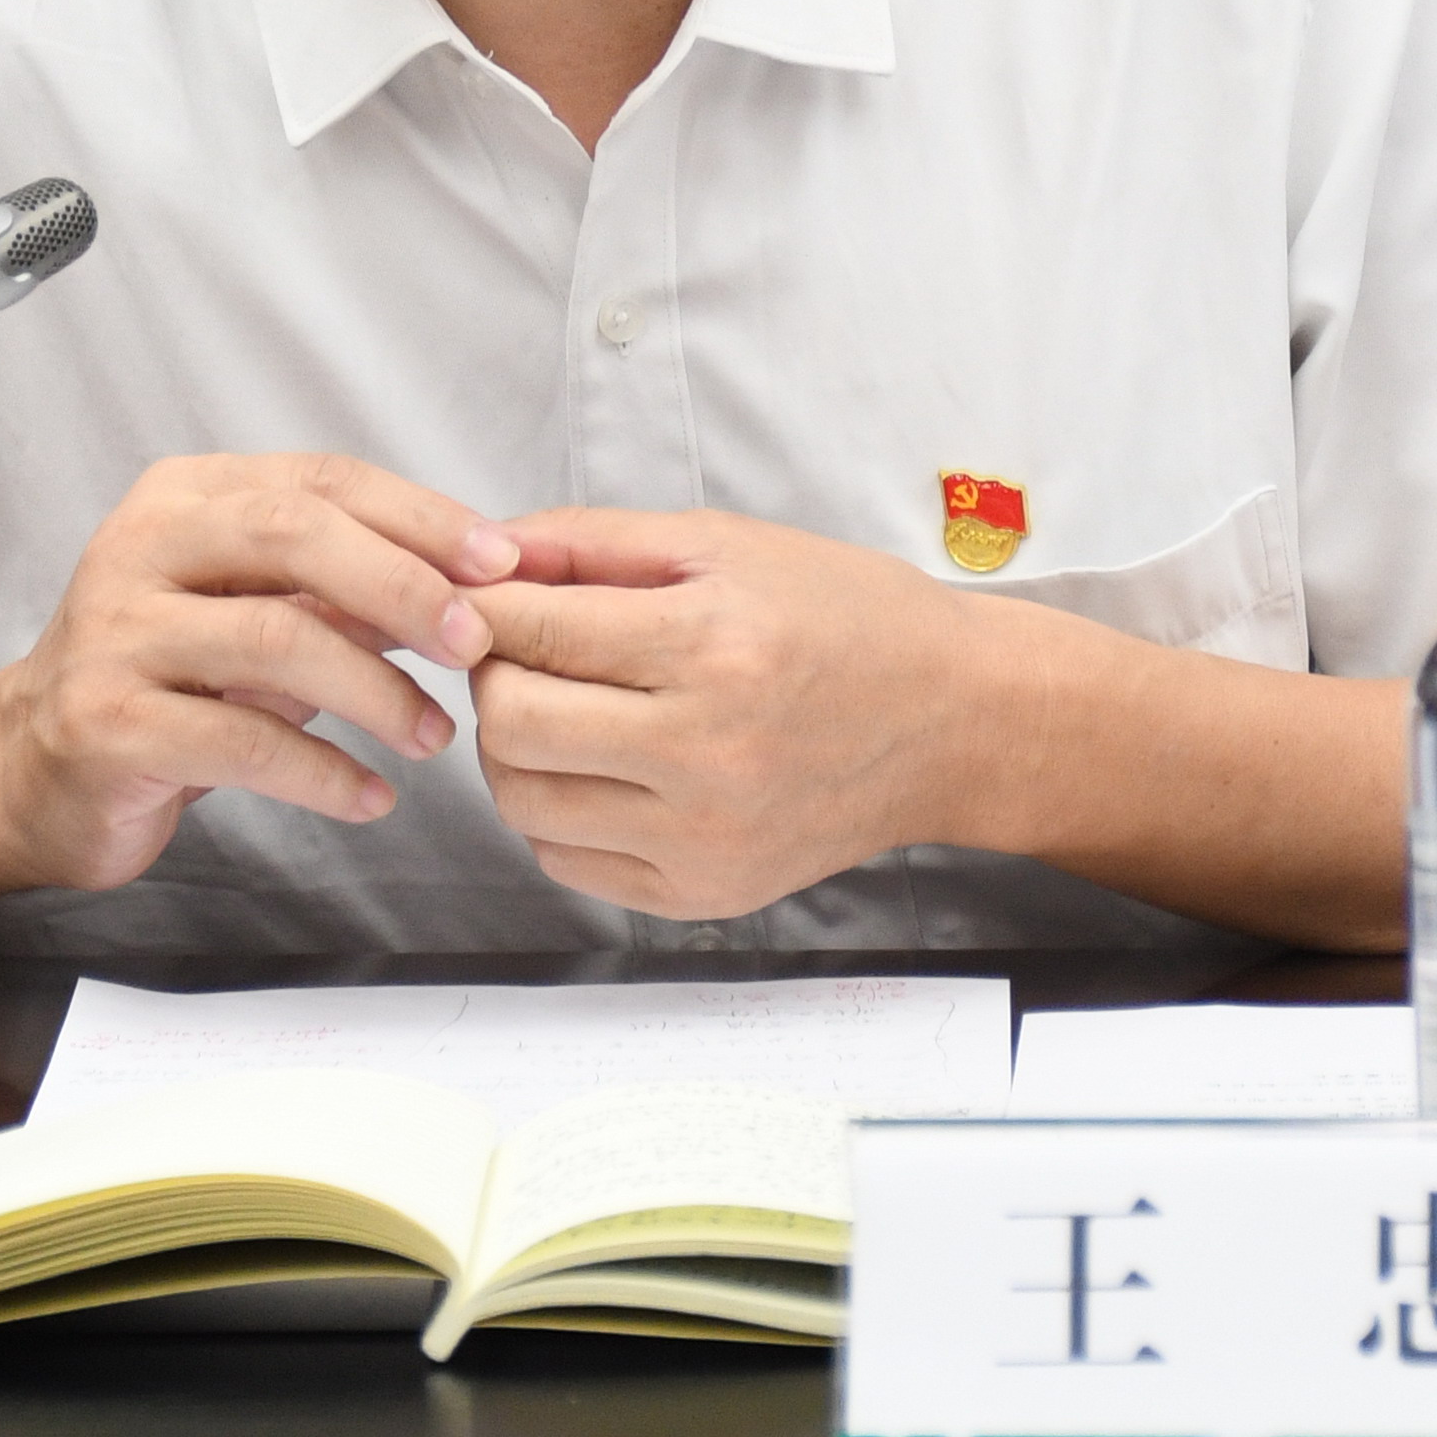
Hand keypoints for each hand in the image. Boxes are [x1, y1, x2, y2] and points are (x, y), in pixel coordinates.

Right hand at [0, 454, 518, 897]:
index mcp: (182, 497)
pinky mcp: (106, 723)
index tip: (503, 562)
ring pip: (273, 639)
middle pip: (293, 535)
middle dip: (404, 584)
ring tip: (435, 736)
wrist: (25, 767)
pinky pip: (242, 742)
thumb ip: (336, 586)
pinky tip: (371, 796)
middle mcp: (140, 547)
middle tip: (477, 642)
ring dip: (376, 691)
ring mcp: (115, 634)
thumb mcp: (247, 610)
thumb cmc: (162, 681)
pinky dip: (324, 772)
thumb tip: (475, 578)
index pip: (320, 479)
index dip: (420, 516)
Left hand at [464, 508, 1009, 918]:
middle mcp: (705, 754)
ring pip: (524, 802)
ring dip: (519, 749)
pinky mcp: (704, 893)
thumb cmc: (847, 619)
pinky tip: (605, 770)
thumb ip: (591, 543)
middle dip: (495, 677)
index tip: (485, 600)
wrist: (952, 720)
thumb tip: (483, 556)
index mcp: (711, 647)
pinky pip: (567, 863)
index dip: (484, 609)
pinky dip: (559, 813)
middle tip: (529, 653)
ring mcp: (704, 837)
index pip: (532, 633)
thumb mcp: (725, 544)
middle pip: (511, 725)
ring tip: (569, 710)